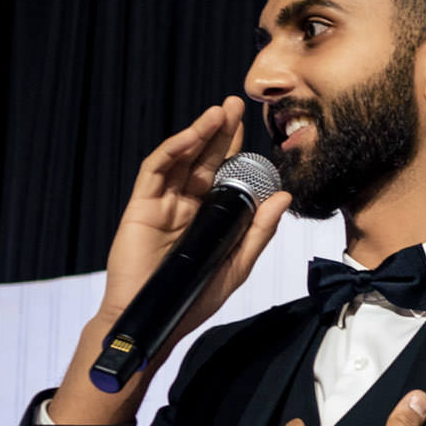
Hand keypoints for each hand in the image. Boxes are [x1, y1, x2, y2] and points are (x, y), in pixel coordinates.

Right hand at [50, 99, 290, 425]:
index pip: (223, 174)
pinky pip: (156, 172)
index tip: (256, 128)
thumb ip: (259, 230)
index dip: (236, 150)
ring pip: (181, 159)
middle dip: (219, 131)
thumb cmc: (193, 298)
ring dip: (198, 133)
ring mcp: (162, 203)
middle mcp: (185, 204)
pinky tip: (191, 136)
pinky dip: (173, 151)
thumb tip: (284, 197)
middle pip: (203, 160)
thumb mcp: (237, 264)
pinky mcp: (141, 207)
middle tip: (236, 104)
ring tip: (219, 112)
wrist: (154, 321)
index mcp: (208, 215)